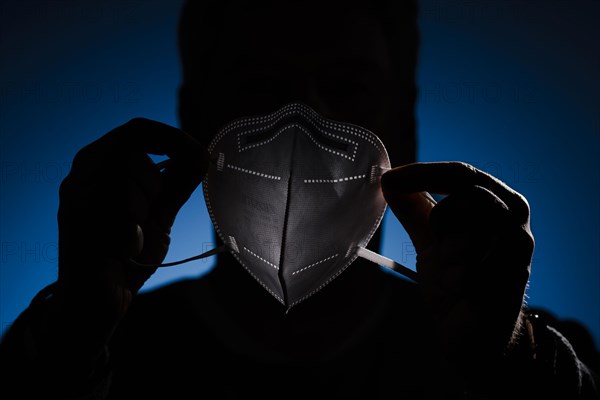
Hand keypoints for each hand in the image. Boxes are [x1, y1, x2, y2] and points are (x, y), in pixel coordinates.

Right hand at [55, 118, 206, 330]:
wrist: (97, 301)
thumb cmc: (128, 254)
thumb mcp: (159, 214)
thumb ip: (176, 184)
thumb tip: (201, 155)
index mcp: (102, 164)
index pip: (137, 130)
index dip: (173, 138)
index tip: (199, 155)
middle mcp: (82, 172)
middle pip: (132, 148)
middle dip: (154, 183)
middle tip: (147, 215)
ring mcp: (74, 193)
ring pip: (123, 175)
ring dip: (140, 209)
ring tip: (131, 234)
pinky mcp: (73, 219)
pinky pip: (118, 210)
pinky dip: (132, 234)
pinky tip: (123, 251)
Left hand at [381, 162, 533, 368]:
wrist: (472, 331)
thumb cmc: (456, 280)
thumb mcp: (430, 239)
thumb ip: (415, 210)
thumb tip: (389, 181)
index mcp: (496, 200)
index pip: (460, 173)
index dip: (423, 173)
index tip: (390, 179)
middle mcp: (513, 216)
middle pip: (468, 195)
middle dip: (441, 221)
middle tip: (437, 248)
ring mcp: (518, 245)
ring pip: (471, 228)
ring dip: (449, 254)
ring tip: (451, 273)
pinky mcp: (514, 274)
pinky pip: (473, 264)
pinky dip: (455, 278)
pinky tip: (460, 289)